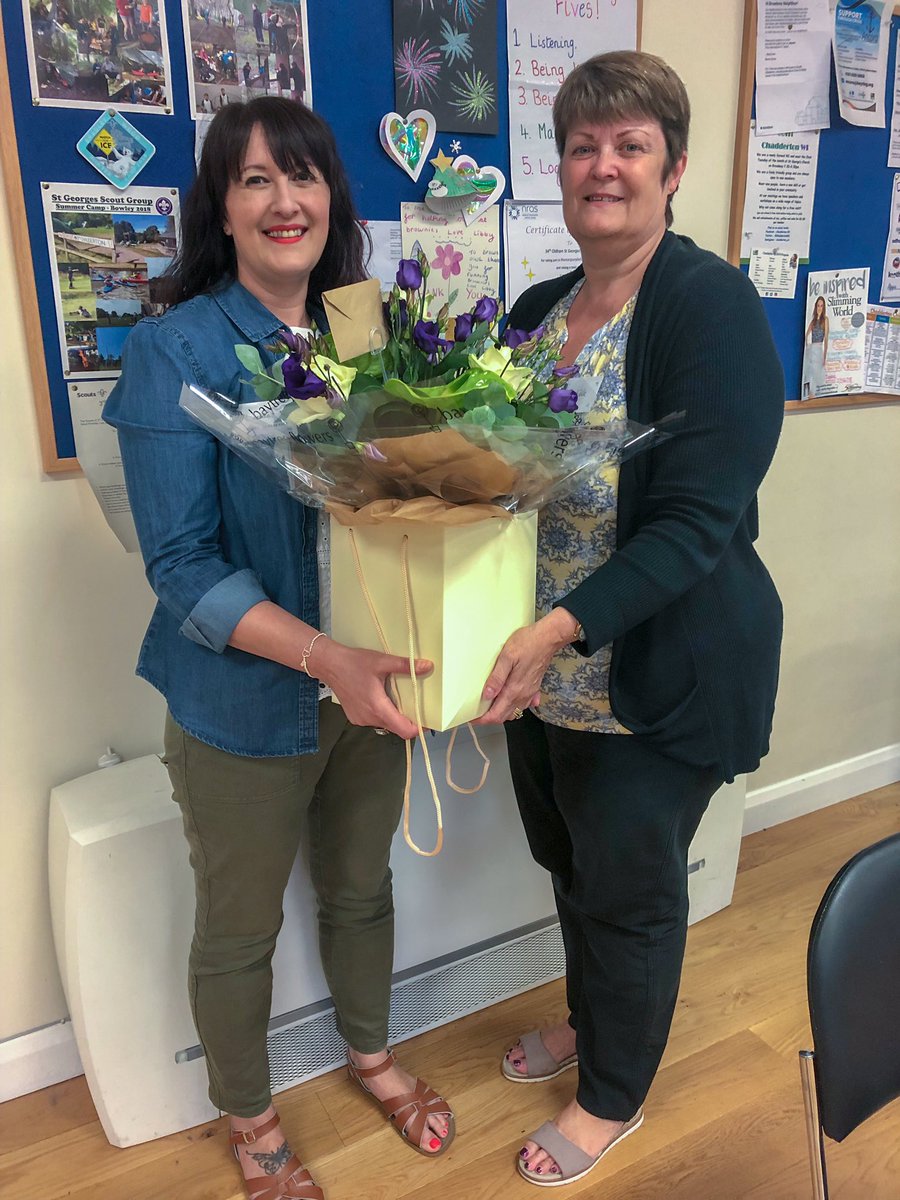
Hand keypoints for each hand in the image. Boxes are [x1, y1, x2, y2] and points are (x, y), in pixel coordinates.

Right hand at [310, 639, 431, 738]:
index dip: (419, 728)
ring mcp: (361, 720)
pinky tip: (382, 698)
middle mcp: (369, 718)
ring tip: (399, 698)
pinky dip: (382, 713)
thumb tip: (427, 666)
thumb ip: (406, 666)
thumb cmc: (353, 663)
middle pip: (396, 727)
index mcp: (378, 707)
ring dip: (394, 715)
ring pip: (386, 724)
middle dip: (408, 720)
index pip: (404, 730)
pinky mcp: (355, 717)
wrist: (329, 664)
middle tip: (418, 706)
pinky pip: (375, 720)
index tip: (428, 721)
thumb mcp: (382, 662)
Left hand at [474, 608, 578, 724]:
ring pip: (513, 711)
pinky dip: (514, 706)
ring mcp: (529, 692)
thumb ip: (496, 678)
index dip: (482, 719)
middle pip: (504, 716)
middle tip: (477, 712)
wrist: (549, 638)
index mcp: (514, 689)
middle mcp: (523, 694)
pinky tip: (509, 699)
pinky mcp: (534, 687)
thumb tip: (487, 694)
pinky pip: (524, 704)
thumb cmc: (528, 643)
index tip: (472, 718)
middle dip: (489, 718)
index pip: (496, 714)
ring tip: (489, 706)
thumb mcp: (507, 657)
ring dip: (501, 712)